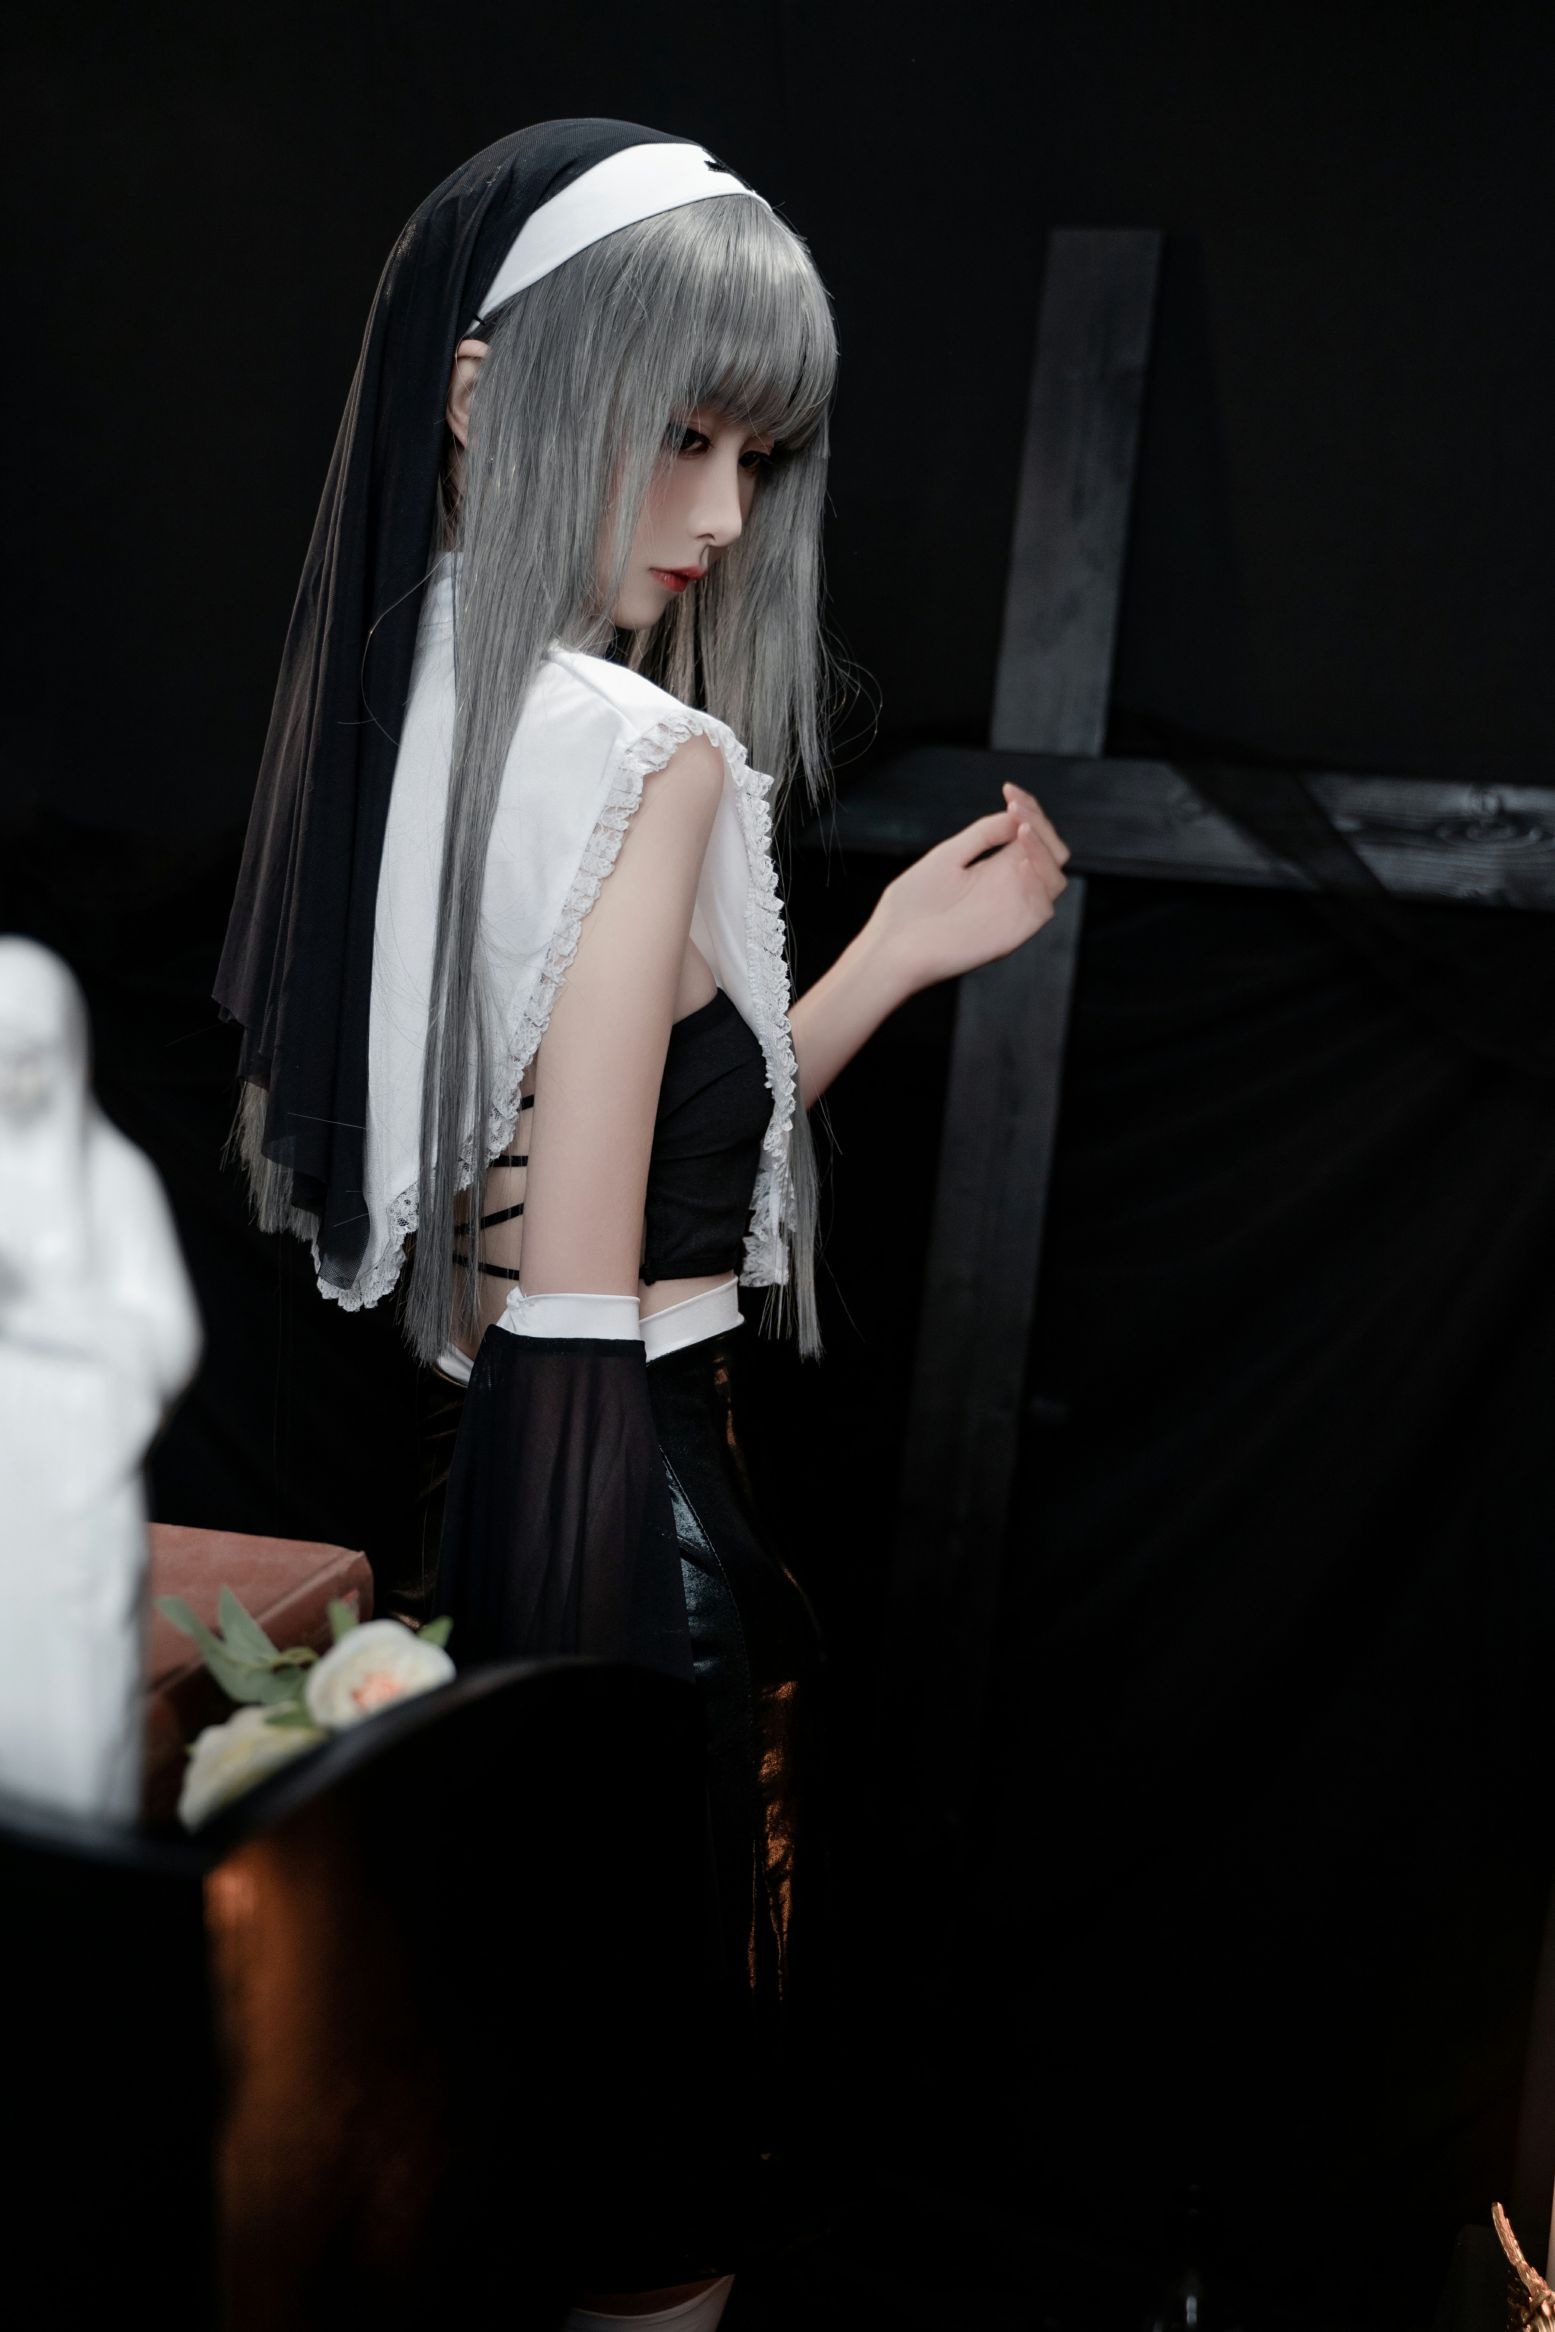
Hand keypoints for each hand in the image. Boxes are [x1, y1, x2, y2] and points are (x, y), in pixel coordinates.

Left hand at [872, 783, 1070, 992]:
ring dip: (1044, 847)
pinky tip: (1019, 861)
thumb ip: (982, 835)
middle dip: (1040, 822)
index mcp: (995, 868)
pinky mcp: (1013, 933)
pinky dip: (1040, 879)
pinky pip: (1045, 906)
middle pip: (1050, 851)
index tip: (1008, 789)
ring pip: (1055, 875)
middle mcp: (1010, 887)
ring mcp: (1014, 909)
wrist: (894, 945)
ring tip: (1021, 829)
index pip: (1029, 834)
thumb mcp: (947, 857)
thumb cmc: (912, 904)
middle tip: (1016, 806)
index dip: (1027, 808)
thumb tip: (1015, 815)